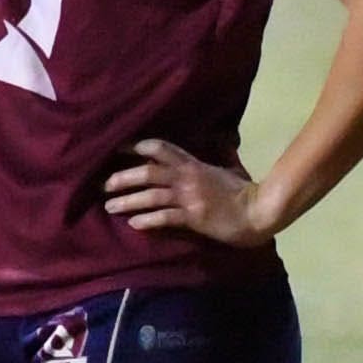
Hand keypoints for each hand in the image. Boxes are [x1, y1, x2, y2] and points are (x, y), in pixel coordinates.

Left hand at [102, 138, 271, 246]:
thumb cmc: (244, 191)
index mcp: (194, 164)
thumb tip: (220, 138)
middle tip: (103, 183)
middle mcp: (187, 178)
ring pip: (151, 196)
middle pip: (148, 172)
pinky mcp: (193, 218)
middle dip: (123, 177)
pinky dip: (147, 220)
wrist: (259, 212)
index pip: (161, 148)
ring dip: (128, 200)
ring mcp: (190, 198)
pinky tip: (134, 224)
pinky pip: (165, 218)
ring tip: (109, 206)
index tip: (118, 149)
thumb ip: (219, 154)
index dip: (138, 146)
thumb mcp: (229, 168)